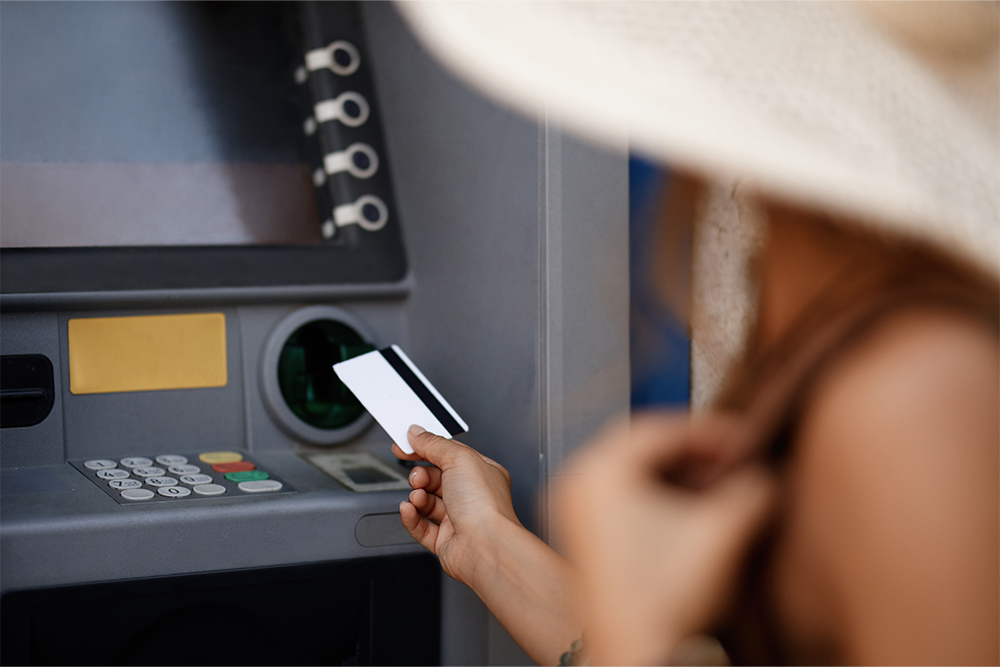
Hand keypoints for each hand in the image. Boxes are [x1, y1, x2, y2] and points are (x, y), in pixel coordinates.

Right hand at [395, 425, 584, 664]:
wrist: (486, 547)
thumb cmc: (485, 506)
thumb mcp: (458, 458)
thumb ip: (434, 444)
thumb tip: (417, 433)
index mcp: (481, 473)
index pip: (449, 455)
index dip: (425, 449)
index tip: (405, 446)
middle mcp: (472, 496)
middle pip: (436, 479)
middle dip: (421, 476)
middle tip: (417, 477)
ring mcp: (459, 519)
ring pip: (427, 503)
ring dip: (417, 497)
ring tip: (417, 496)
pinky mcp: (446, 541)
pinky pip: (421, 526)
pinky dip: (411, 518)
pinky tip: (408, 510)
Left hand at [554, 413, 775, 665]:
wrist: (639, 659)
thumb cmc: (667, 598)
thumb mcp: (723, 532)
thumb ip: (752, 488)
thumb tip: (764, 474)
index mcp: (597, 471)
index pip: (659, 429)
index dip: (709, 430)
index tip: (743, 436)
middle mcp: (575, 484)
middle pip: (642, 447)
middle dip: (694, 452)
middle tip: (734, 458)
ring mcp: (572, 513)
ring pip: (633, 473)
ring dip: (679, 474)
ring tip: (722, 486)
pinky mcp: (583, 539)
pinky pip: (622, 498)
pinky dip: (659, 497)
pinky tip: (695, 512)